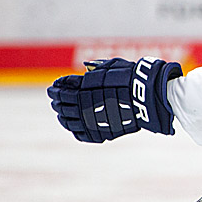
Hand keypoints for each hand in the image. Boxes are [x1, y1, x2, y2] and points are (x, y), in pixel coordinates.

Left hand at [47, 57, 182, 142]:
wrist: (148, 96)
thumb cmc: (132, 77)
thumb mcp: (112, 66)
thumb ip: (95, 68)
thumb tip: (84, 67)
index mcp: (84, 90)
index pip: (62, 91)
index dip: (56, 90)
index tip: (52, 88)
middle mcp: (84, 106)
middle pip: (63, 106)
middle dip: (57, 103)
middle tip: (55, 100)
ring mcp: (93, 121)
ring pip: (69, 122)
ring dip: (63, 117)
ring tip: (62, 114)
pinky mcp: (102, 132)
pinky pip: (81, 134)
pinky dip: (75, 130)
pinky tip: (74, 125)